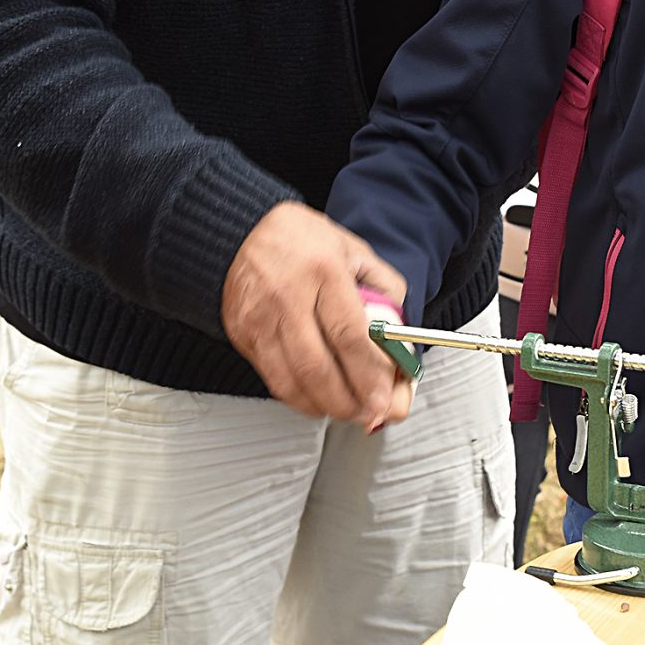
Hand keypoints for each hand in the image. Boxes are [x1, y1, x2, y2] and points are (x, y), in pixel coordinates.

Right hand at [221, 201, 409, 428]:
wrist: (244, 230)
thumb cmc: (302, 239)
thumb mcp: (354, 249)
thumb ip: (384, 287)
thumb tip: (402, 331)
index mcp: (322, 270)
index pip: (349, 335)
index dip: (368, 374)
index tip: (384, 398)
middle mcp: (287, 296)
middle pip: (317, 367)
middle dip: (348, 402)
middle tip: (369, 414)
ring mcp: (259, 319)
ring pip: (291, 382)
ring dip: (323, 407)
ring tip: (348, 411)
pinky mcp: (242, 335)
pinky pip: (272, 378)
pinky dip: (298, 397)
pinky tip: (318, 398)